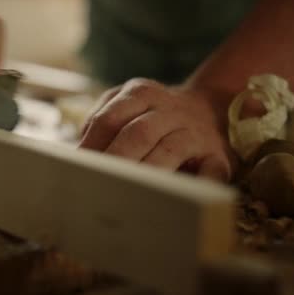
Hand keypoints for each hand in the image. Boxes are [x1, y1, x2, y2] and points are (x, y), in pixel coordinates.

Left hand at [79, 79, 235, 180]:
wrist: (210, 108)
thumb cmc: (154, 116)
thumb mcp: (126, 103)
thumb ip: (100, 122)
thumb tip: (76, 156)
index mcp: (141, 93)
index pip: (110, 118)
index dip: (91, 145)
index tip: (75, 169)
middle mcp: (169, 109)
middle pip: (137, 133)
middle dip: (115, 160)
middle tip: (96, 185)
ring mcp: (195, 133)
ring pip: (168, 152)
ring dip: (146, 174)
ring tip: (125, 195)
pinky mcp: (217, 156)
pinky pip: (210, 173)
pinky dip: (197, 186)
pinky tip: (178, 202)